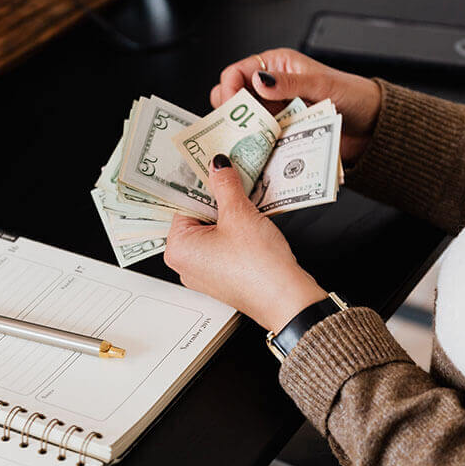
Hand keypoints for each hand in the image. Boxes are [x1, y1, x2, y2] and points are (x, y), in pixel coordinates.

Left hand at [164, 155, 327, 332]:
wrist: (286, 299)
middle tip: (232, 179)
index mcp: (178, 248)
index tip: (212, 167)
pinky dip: (236, 231)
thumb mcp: (239, 214)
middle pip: (197, 217)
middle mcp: (185, 264)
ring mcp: (204, 273)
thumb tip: (218, 166)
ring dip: (229, 214)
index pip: (182, 204)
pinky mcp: (223, 277)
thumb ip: (225, 185)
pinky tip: (252, 221)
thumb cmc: (259, 267)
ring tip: (246, 200)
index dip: (201, 184)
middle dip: (216, 199)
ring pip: (213, 231)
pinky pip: (224, 245)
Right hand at [210, 48, 381, 162]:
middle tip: (234, 128)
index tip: (230, 108)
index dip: (229, 88)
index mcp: (278, 66)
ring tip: (245, 144)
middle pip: (234, 98)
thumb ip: (289, 82)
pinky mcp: (281, 134)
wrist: (374, 125)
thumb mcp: (321, 84)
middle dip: (231, 113)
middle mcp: (272, 88)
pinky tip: (257, 154)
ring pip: (245, 122)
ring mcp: (276, 112)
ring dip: (243, 133)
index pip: (237, 72)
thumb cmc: (353, 95)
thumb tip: (259, 79)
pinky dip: (255, 148)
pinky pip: (260, 141)